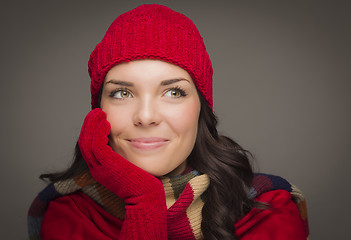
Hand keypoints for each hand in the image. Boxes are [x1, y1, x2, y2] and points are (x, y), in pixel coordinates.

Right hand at [78, 108, 166, 238]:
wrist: (147, 196)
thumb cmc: (143, 181)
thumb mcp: (128, 166)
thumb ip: (123, 155)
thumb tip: (128, 141)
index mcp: (101, 169)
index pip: (89, 146)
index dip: (91, 131)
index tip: (99, 119)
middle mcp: (97, 169)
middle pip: (84, 142)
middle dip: (88, 125)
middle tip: (96, 112)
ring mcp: (100, 169)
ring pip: (87, 142)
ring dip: (91, 126)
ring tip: (99, 113)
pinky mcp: (107, 167)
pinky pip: (96, 146)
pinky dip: (98, 133)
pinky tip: (107, 123)